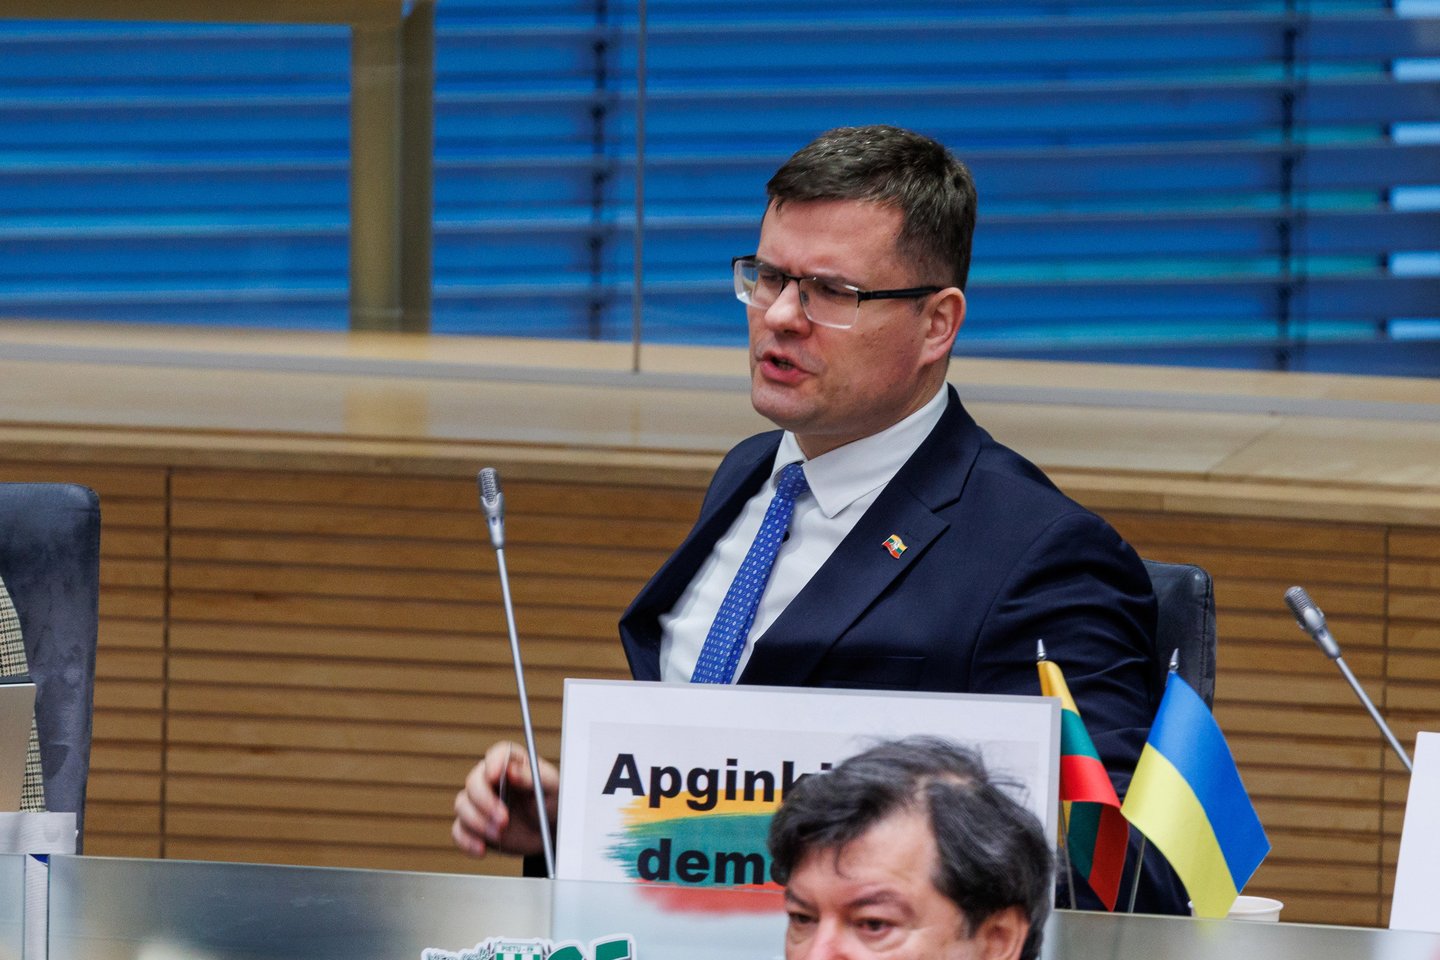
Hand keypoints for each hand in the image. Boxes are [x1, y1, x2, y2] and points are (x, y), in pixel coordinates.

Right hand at [452, 740, 558, 857]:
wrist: (548, 835)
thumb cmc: (551, 805)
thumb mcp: (551, 789)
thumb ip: (533, 778)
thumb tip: (512, 771)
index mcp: (513, 763)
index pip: (497, 754)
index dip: (493, 763)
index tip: (494, 776)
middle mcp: (491, 779)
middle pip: (474, 781)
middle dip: (485, 802)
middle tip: (503, 820)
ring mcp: (479, 802)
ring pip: (462, 805)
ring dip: (478, 822)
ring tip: (499, 834)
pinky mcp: (473, 825)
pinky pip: (458, 830)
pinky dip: (466, 840)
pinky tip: (481, 849)